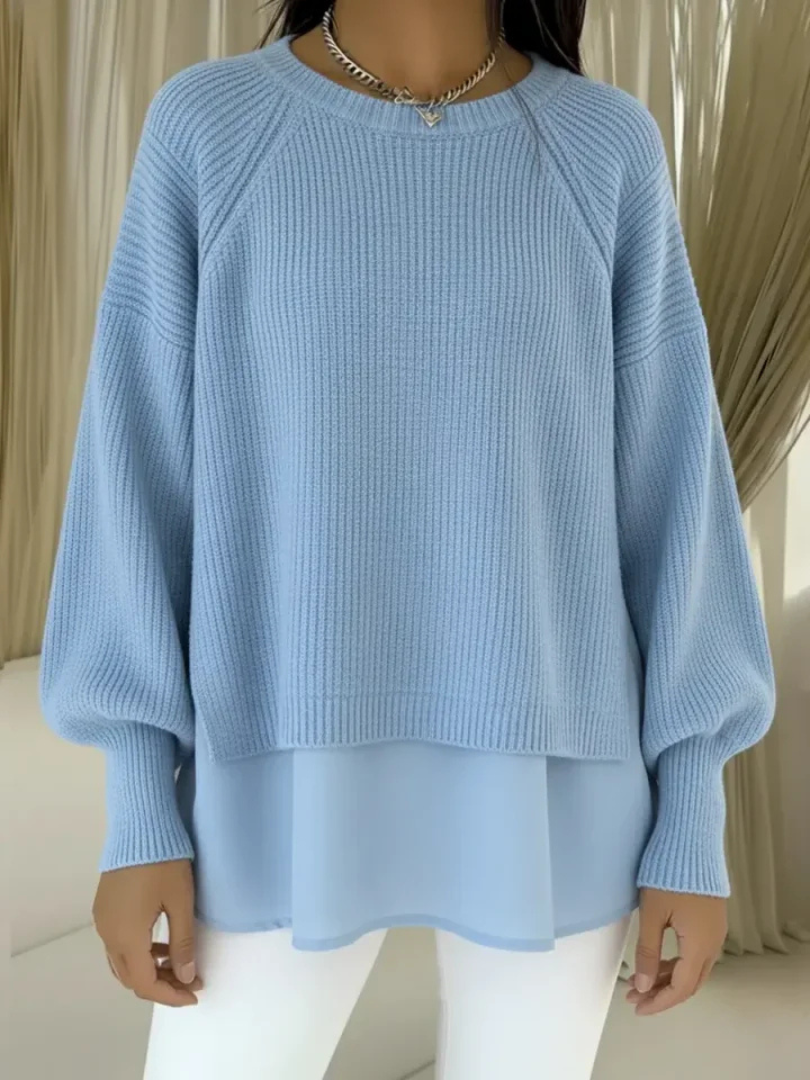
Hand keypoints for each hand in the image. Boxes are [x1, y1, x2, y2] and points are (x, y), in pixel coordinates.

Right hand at [92, 858, 202, 1006]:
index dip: (170, 995)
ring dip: (148, 969)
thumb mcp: (181, 902)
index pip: (144, 983)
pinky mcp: (104, 908)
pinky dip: (139, 952)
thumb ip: (183, 943)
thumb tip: (187, 975)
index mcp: (126, 937)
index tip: (195, 994)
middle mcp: (108, 934)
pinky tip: (161, 944)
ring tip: (179, 964)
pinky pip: (118, 943)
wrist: (140, 826)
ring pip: (123, 962)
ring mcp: (103, 921)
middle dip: (160, 985)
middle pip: (130, 977)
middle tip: (190, 981)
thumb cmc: (165, 862)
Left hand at [626, 887, 726, 1015]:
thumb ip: (648, 952)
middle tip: (634, 996)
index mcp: (700, 945)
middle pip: (690, 982)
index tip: (637, 1007)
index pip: (681, 988)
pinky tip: (658, 962)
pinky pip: (697, 953)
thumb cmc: (668, 876)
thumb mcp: (652, 914)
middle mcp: (713, 943)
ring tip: (640, 981)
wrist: (691, 842)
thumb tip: (643, 986)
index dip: (659, 1002)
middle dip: (662, 993)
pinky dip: (677, 963)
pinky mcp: (712, 921)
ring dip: (669, 978)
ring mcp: (715, 932)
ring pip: (694, 968)